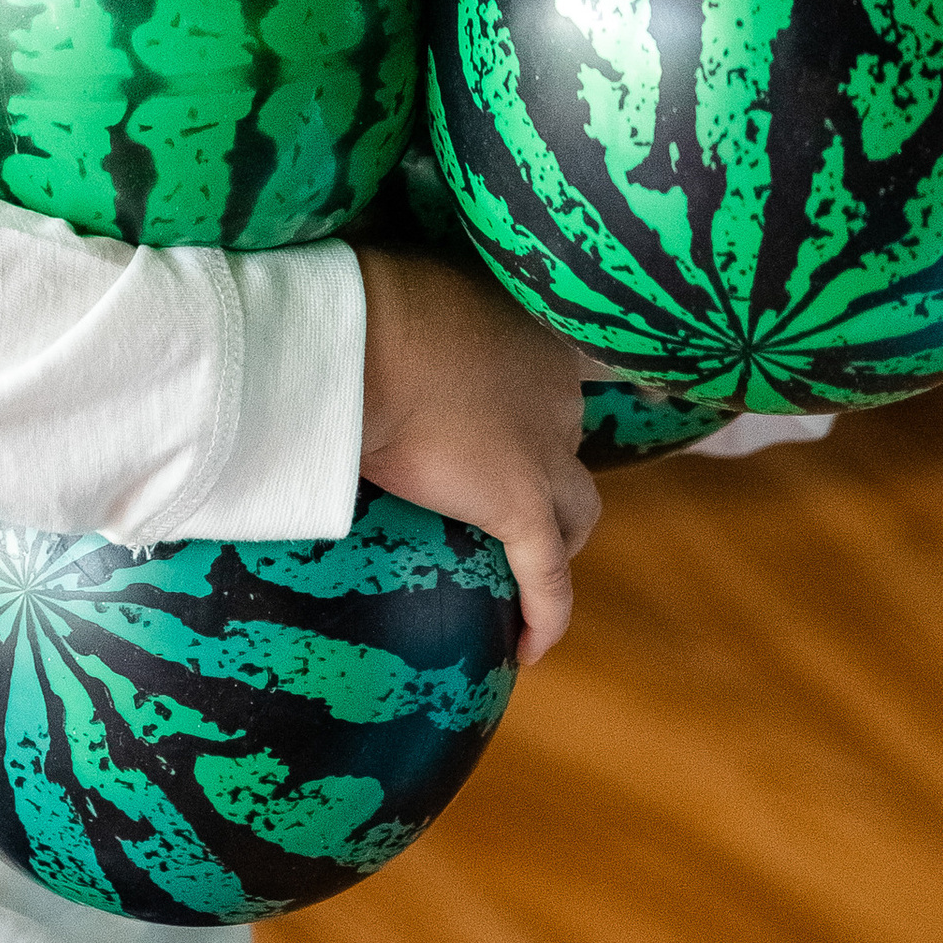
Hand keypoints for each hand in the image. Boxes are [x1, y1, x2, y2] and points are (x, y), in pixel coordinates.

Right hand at [356, 246, 598, 664]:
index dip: (553, 395)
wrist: (365, 342)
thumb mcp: (404, 294)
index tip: (539, 411)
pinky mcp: (521, 507)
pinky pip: (549, 576)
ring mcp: (544, 452)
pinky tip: (531, 648)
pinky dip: (547, 613)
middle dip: (543, 462)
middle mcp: (556, 392)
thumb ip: (414, 319)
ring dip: (561, 535)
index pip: (564, 367)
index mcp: (529, 333)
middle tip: (498, 483)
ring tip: (531, 566)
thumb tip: (367, 331)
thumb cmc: (367, 304)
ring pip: (577, 509)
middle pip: (566, 437)